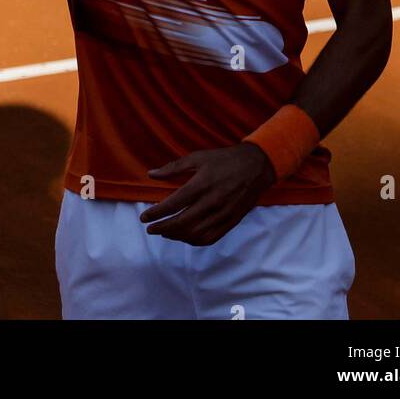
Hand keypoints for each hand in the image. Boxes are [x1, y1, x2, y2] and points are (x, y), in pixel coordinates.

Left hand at [140, 142, 275, 245]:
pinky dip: (193, 241)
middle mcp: (211, 202)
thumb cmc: (224, 160)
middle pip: (181, 223)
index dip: (156, 213)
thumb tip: (150, 174)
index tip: (144, 217)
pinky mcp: (230, 222)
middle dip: (162, 228)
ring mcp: (222, 215)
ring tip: (164, 232)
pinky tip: (184, 236)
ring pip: (194, 234)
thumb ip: (173, 167)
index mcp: (202, 184)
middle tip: (150, 228)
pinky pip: (209, 238)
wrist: (255, 167)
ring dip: (176, 236)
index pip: (173, 204)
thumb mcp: (198, 157)